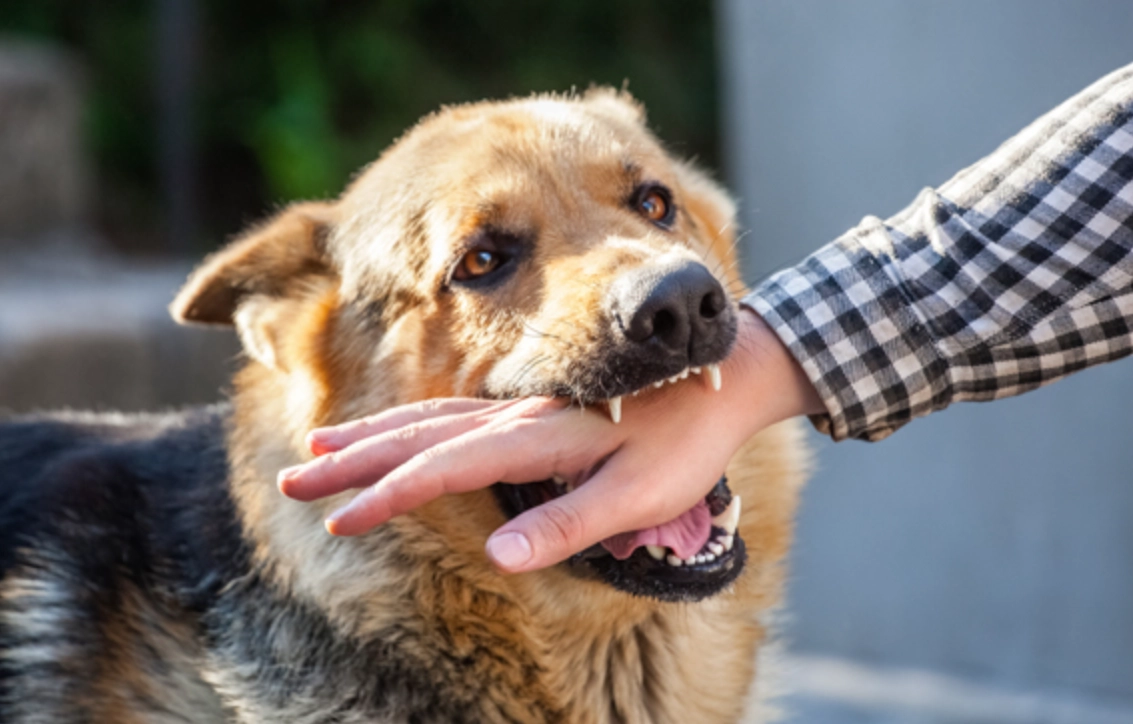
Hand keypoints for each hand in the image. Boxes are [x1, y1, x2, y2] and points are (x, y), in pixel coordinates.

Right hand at [277, 309, 822, 571]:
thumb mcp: (641, 494)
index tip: (340, 519)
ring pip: (430, 417)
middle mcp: (519, 415)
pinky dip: (413, 423)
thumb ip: (570, 522)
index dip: (389, 496)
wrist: (726, 374)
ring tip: (322, 445)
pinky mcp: (532, 408)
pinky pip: (457, 413)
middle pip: (419, 435)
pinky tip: (399, 432)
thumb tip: (500, 555)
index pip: (446, 468)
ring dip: (373, 434)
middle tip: (295, 476)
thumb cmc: (688, 441)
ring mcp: (523, 407)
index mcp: (540, 437)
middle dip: (354, 459)